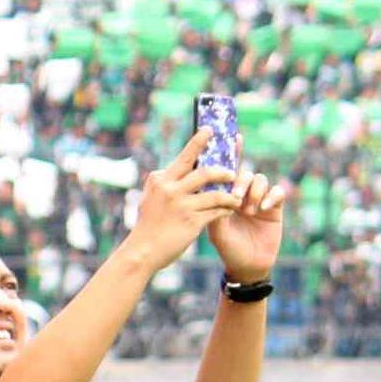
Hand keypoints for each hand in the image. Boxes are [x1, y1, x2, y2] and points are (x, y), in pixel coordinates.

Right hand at [123, 129, 242, 274]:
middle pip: (204, 172)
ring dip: (230, 192)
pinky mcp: (191, 221)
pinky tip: (230, 210)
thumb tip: (173, 169)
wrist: (143, 251)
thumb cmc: (148, 225)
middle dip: (222, 169)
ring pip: (215, 192)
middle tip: (233, 171)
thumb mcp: (149, 198)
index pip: (184, 157)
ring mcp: (182, 205)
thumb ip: (162, 183)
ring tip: (237, 195)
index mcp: (161, 180)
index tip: (209, 130)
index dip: (198, 142)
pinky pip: (216, 211)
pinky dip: (225, 209)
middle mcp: (171, 189)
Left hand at [208, 140, 287, 282]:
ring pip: (260, 179)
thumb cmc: (228, 249)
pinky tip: (263, 209)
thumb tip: (209, 187)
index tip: (233, 138)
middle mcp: (243, 194)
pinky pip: (277, 192)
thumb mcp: (216, 230)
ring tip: (249, 209)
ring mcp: (259, 199)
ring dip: (254, 191)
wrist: (247, 267)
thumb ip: (213, 208)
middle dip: (240, 180)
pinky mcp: (275, 207)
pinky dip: (271, 196)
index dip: (231, 153)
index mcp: (225, 195)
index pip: (227, 171)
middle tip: (235, 196)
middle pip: (244, 172)